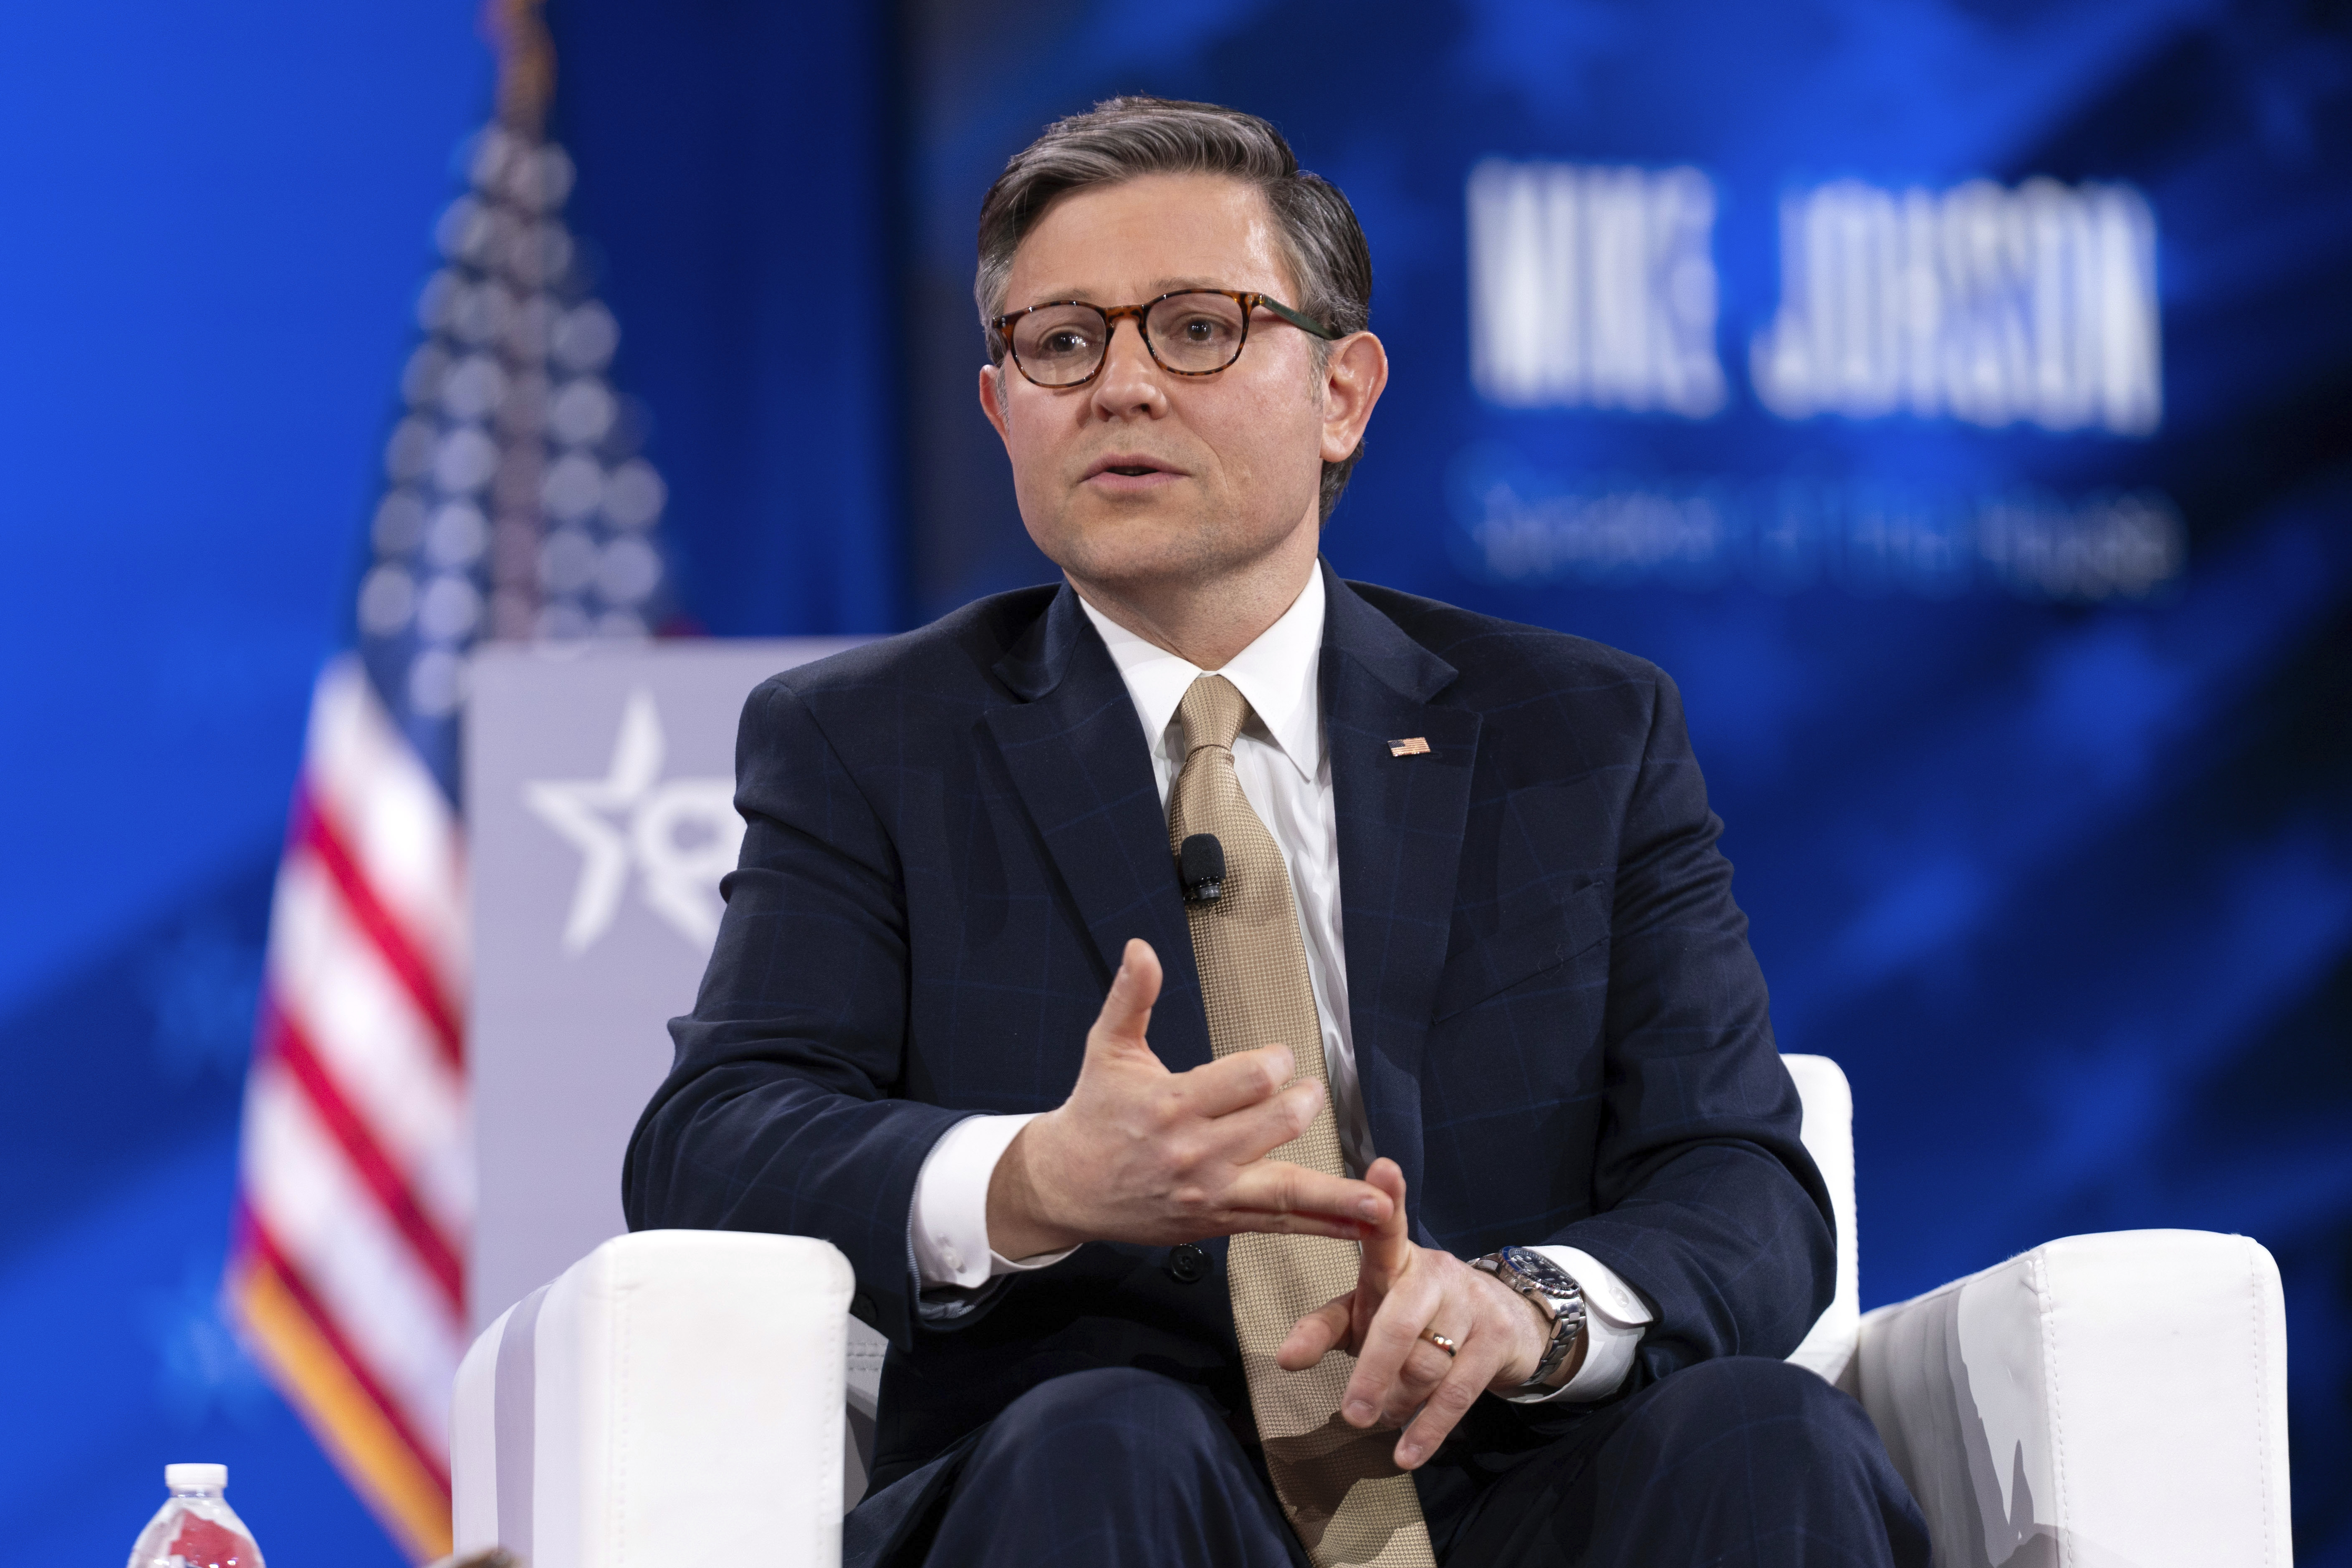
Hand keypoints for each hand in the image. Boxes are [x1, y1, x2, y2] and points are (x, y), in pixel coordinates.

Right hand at [987, 939, 1394, 1256]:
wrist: (1066, 1184)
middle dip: (1302, 1105)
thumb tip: (1141, 949)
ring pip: (1283, 1191)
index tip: (1278, 1059)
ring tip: (1379, 1200)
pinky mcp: (1216, 1221)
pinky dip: (1320, 1226)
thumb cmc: (1094, 1114)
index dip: (1272, 1064)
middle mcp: (1195, 1153)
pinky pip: (1277, 1225)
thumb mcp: (1107, 1048)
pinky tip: (1358, 1227)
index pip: (1244, 1081)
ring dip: (1335, 1194)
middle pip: (1271, 1127)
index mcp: (1172, 1105)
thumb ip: (1132, 997)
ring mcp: (1209, 1194)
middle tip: (1311, 1093)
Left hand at [1276, 1160, 1570, 1469]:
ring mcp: (1471, 1304)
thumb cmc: (1414, 1316)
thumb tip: (1284, 1359)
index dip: (1386, 1200)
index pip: (1385, 1229)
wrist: (1501, 1324)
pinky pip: (1457, 1393)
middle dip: (1374, 1371)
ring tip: (1385, 1414)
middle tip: (1353, 1414)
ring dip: (1400, 1402)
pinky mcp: (1496, 1340)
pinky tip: (1407, 1454)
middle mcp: (1434, 1273)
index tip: (1382, 1166)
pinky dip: (1428, 1429)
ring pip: (1426, 1365)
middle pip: (1398, 1321)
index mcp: (1396, 1260)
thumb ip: (1321, 1329)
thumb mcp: (1364, 1314)